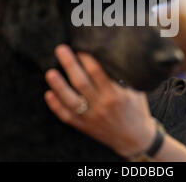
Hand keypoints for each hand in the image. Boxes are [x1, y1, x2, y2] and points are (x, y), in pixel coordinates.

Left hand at [44, 44, 156, 158]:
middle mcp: (102, 106)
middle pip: (81, 83)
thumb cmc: (137, 109)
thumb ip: (126, 75)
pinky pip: (67, 116)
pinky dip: (56, 106)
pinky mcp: (84, 126)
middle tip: (61, 49)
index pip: (97, 73)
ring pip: (71, 101)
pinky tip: (49, 94)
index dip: (87, 59)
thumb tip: (114, 53)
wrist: (135, 139)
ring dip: (59, 86)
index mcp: (116, 95)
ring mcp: (91, 117)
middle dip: (70, 65)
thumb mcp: (137, 91)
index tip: (81, 46)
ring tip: (50, 72)